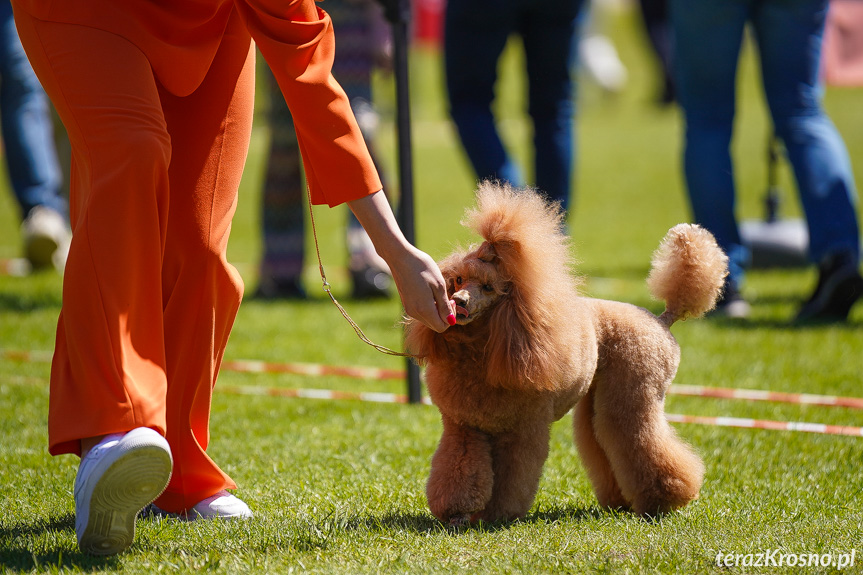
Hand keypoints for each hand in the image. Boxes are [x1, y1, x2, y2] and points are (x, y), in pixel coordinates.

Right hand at [348, 191, 454, 331]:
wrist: (400, 257)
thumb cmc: (422, 267)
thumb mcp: (439, 285)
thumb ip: (445, 306)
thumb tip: (451, 322)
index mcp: (424, 309)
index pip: (442, 327)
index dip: (450, 317)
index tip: (451, 301)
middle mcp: (415, 313)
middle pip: (435, 325)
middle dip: (444, 314)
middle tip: (446, 296)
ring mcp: (409, 309)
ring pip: (428, 319)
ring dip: (436, 310)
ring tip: (436, 292)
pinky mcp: (406, 304)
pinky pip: (421, 313)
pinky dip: (428, 307)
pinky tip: (428, 291)